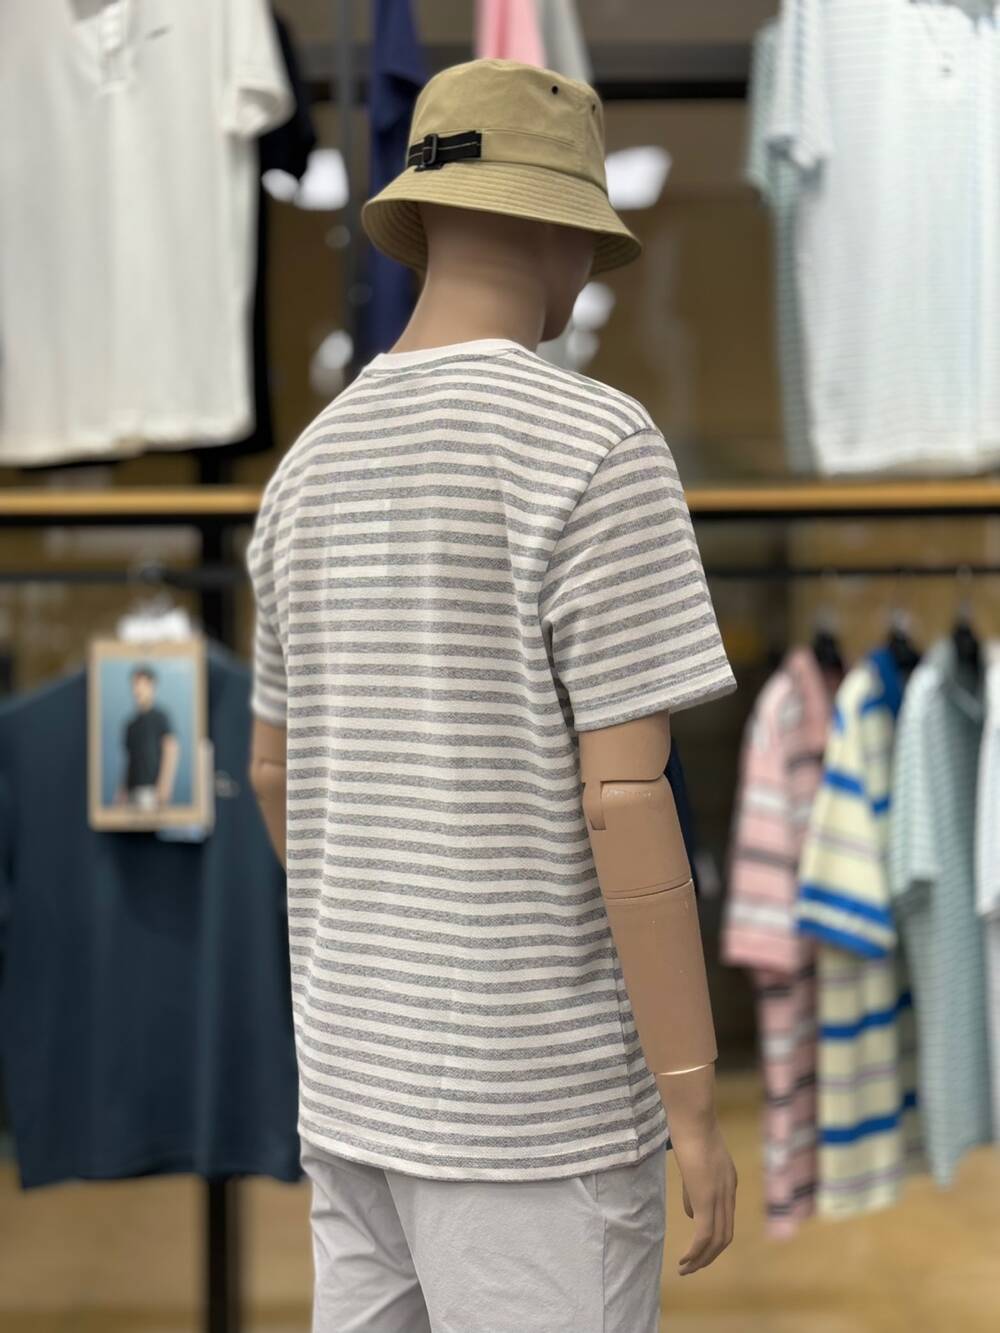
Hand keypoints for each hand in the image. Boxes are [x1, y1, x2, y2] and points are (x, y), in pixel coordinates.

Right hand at [668, 1113, 736, 1275]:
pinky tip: (685, 1260)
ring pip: (716, 1240)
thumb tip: (691, 1215)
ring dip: (702, 1259)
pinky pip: (704, 1235)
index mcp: (728, 1183)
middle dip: (709, 1256)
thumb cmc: (689, 1130)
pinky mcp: (706, 1199)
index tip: (698, 1249)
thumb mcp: (694, 1163)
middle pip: (725, 1236)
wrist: (693, 1117)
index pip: (726, 1219)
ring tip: (686, 1269)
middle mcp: (729, 1193)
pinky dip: (696, 1253)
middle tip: (692, 1267)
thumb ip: (694, 1189)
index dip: (713, 1238)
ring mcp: (719, 1197)